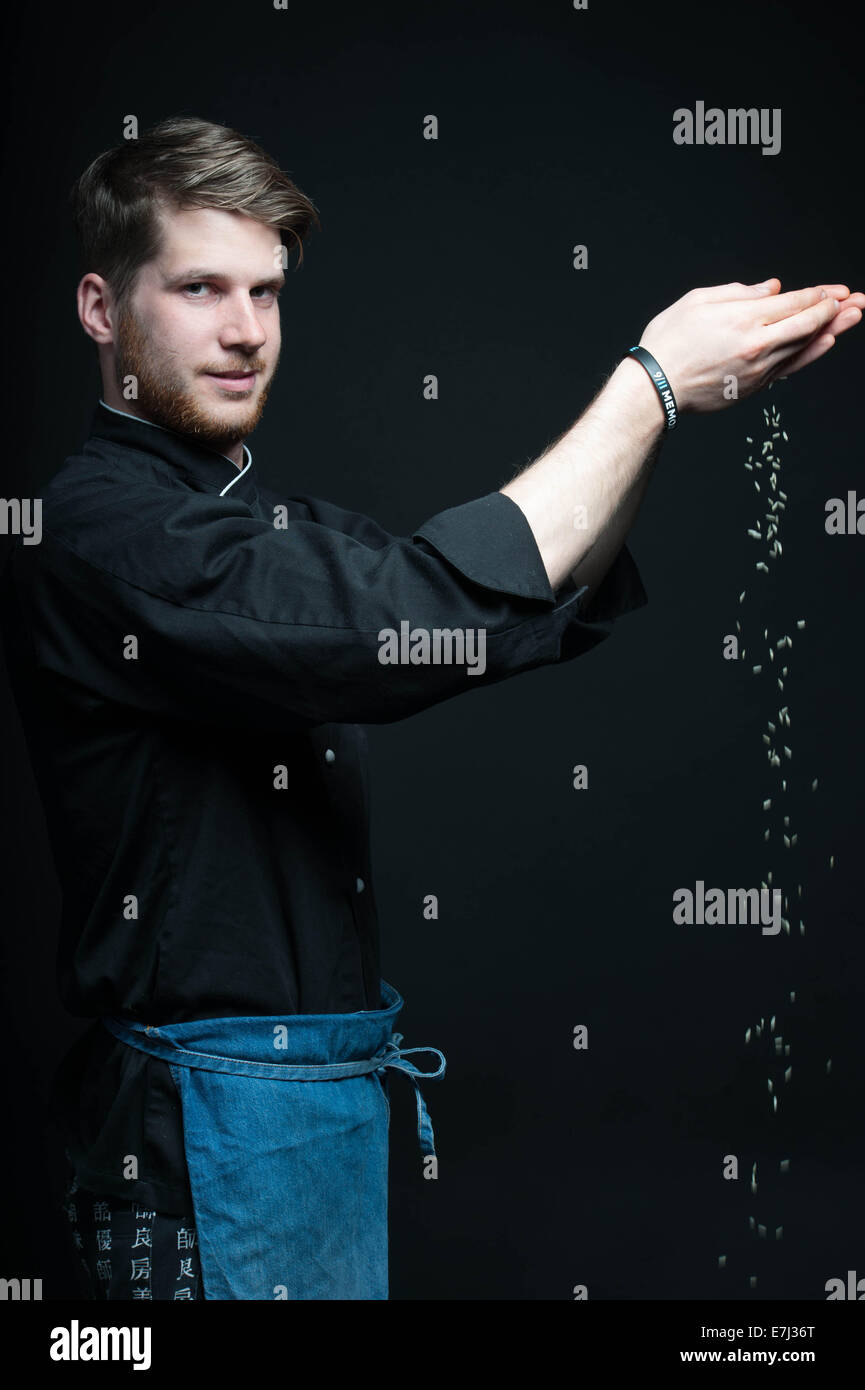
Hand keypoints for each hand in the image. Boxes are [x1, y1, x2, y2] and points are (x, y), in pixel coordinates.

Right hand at [639, 279, 864, 413]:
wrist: (655, 387)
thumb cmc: (668, 342)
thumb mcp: (698, 301)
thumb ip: (738, 292)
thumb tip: (772, 289)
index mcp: (744, 319)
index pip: (794, 303)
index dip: (820, 294)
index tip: (836, 290)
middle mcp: (758, 345)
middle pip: (808, 324)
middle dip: (836, 310)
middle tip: (857, 301)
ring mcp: (759, 369)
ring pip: (805, 346)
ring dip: (833, 330)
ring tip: (853, 318)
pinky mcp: (754, 387)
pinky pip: (791, 367)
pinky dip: (811, 353)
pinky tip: (825, 343)